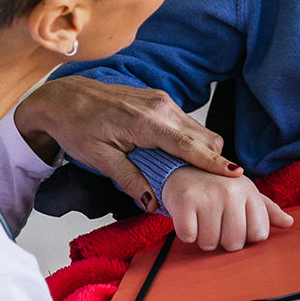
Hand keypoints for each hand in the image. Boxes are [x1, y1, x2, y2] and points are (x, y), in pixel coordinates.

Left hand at [14, 77, 240, 212]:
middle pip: (202, 136)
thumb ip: (129, 179)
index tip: (236, 174)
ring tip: (201, 177)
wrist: (63, 97)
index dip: (213, 161)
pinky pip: (186, 124)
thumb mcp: (99, 159)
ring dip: (203, 151)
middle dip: (214, 160)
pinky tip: (183, 159)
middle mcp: (160, 106)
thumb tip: (152, 203)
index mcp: (145, 121)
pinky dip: (191, 142)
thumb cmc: (76, 126)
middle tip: (217, 187)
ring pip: (197, 129)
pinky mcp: (159, 101)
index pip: (189, 145)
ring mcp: (162, 101)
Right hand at [162, 167, 293, 250]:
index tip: (236, 223)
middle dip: (223, 240)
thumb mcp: (244, 192)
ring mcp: (208, 196)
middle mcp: (231, 192)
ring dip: (203, 238)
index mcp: (249, 191)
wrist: (181, 167)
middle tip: (216, 222)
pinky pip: (189, 237)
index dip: (246, 236)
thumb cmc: (217, 185)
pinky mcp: (185, 201)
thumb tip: (289, 222)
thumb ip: (267, 209)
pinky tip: (189, 217)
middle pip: (234, 243)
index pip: (259, 234)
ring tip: (202, 218)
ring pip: (210, 244)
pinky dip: (187, 233)